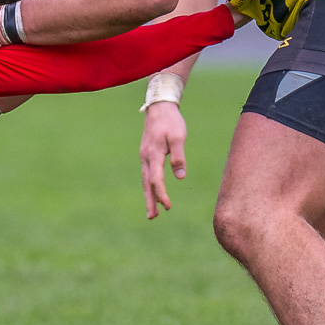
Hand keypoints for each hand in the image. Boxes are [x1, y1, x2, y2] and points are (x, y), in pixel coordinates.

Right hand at [138, 103, 187, 219]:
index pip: (156, 179)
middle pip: (146, 183)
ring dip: (149, 195)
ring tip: (152, 211)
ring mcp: (144, 155)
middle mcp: (146, 157)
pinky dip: (149, 185)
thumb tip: (180, 176)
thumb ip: (179, 157)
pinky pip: (147, 173)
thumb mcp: (179, 137)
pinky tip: (152, 191)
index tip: (168, 206)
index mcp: (154, 154)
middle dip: (150, 201)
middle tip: (152, 217)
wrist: (159, 106)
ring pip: (145, 179)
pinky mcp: (147, 153)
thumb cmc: (171, 121)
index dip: (161, 194)